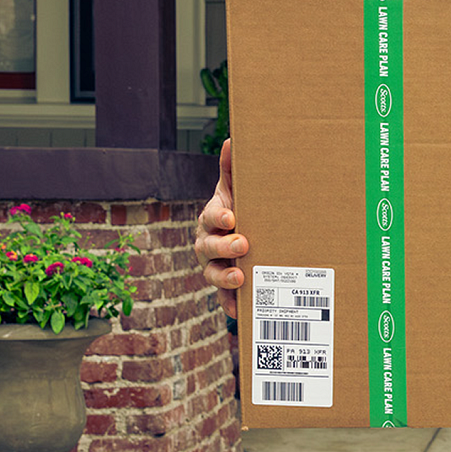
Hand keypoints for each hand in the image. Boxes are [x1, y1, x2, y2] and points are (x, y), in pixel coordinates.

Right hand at [195, 138, 246, 317]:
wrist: (239, 238)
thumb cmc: (238, 210)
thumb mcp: (235, 190)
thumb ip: (231, 169)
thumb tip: (232, 140)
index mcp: (211, 220)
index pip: (210, 217)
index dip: (218, 218)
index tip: (232, 217)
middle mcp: (207, 245)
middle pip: (209, 248)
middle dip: (224, 247)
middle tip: (243, 245)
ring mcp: (213, 268)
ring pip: (212, 275)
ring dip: (225, 279)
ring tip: (240, 279)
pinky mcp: (223, 289)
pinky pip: (223, 300)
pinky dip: (230, 305)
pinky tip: (239, 311)